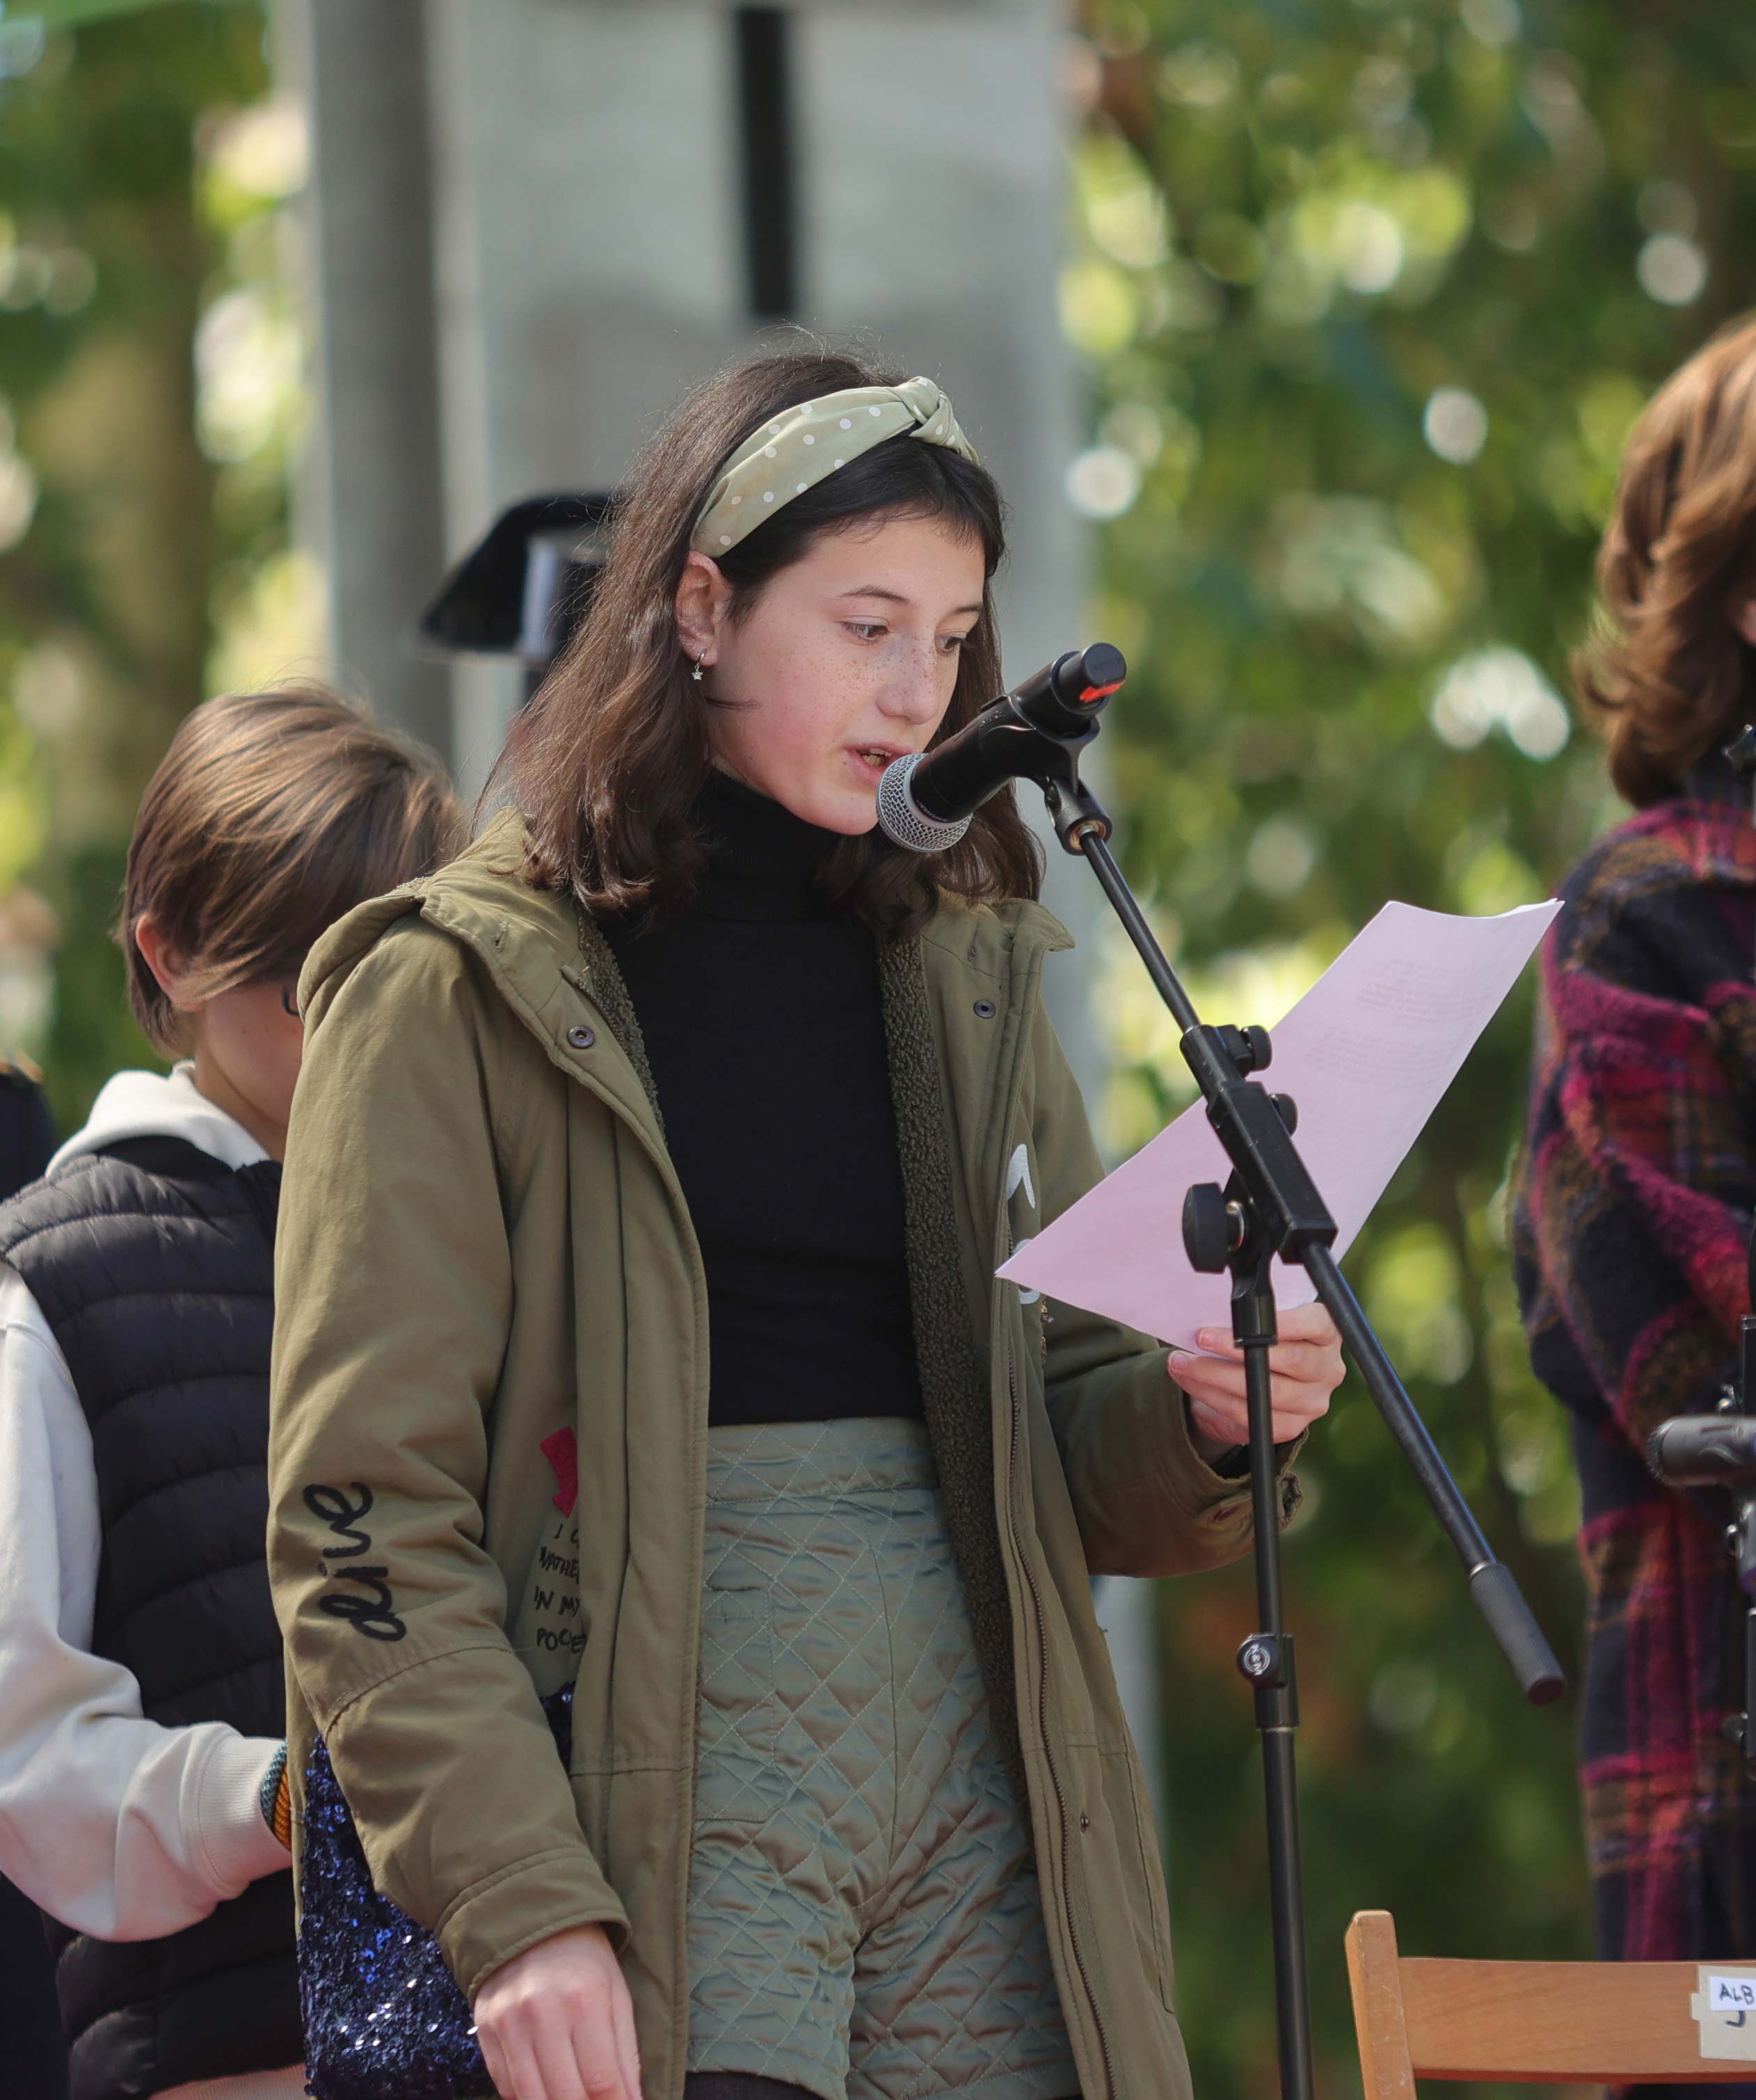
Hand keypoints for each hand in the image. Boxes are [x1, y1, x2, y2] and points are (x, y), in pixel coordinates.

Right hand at [474, 1923, 641, 2099]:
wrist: (531, 1919)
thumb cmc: (584, 1960)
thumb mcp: (617, 1995)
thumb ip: (625, 2053)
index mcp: (585, 2001)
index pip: (601, 2080)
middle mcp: (543, 2013)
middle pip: (565, 2096)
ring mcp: (509, 2023)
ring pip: (532, 2097)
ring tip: (573, 2096)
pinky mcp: (486, 2030)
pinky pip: (505, 2085)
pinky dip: (527, 2097)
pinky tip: (546, 2090)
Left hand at [1168, 1301, 1342, 1455]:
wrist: (1262, 1380)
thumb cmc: (1264, 1339)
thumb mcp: (1265, 1320)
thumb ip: (1253, 1315)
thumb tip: (1212, 1311)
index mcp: (1327, 1334)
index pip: (1315, 1324)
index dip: (1283, 1322)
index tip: (1242, 1316)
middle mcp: (1327, 1369)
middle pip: (1290, 1360)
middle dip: (1238, 1349)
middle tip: (1201, 1338)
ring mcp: (1311, 1402)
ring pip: (1265, 1391)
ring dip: (1215, 1376)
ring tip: (1182, 1361)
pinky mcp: (1290, 1427)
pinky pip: (1248, 1414)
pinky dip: (1213, 1397)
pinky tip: (1191, 1381)